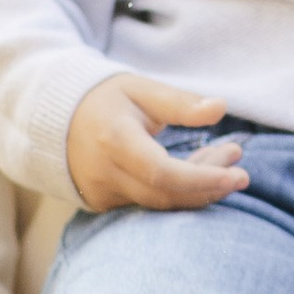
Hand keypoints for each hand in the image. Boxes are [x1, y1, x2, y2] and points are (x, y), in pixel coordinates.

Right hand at [67, 74, 244, 213]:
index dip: (203, 179)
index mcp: (113, 139)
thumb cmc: (104, 99)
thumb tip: (221, 108)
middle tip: (242, 171)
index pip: (162, 173)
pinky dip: (178, 192)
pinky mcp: (104, 204)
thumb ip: (180, 103)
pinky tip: (201, 172)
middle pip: (165, 194)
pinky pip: (149, 205)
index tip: (237, 173)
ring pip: (160, 203)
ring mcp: (101, 193)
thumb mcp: (140, 89)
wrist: (51, 119)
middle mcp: (104, 173)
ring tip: (226, 163)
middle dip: (209, 186)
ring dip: (198, 188)